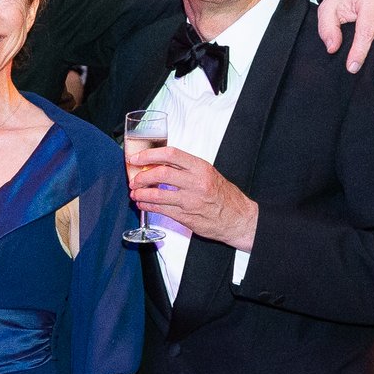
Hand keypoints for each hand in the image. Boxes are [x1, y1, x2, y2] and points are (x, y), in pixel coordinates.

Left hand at [128, 146, 257, 249]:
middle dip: (142, 176)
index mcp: (201, 167)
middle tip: (134, 179)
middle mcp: (196, 182)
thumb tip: (158, 164)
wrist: (238, 218)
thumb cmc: (222, 195)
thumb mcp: (207, 174)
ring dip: (141, 193)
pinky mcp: (186, 216)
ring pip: (158, 194)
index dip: (149, 155)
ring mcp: (191, 200)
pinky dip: (147, 206)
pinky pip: (161, 210)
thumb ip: (185, 168)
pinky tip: (143, 204)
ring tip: (135, 193)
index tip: (136, 158)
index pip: (170, 154)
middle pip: (161, 173)